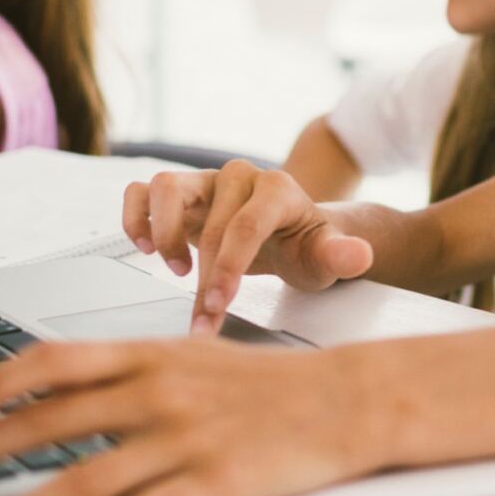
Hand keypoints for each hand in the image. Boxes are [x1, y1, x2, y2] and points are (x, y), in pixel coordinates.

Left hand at [0, 337, 385, 495]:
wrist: (344, 401)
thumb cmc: (267, 384)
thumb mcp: (191, 355)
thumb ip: (129, 370)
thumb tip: (63, 389)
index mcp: (148, 354)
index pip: (51, 362)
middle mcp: (156, 392)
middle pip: (47, 423)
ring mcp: (182, 439)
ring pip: (80, 480)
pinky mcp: (209, 485)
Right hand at [123, 161, 373, 332]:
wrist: (289, 236)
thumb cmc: (305, 247)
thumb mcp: (326, 256)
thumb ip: (341, 256)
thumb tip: (358, 255)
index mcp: (277, 189)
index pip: (246, 226)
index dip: (229, 267)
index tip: (218, 304)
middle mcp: (239, 177)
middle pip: (210, 224)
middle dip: (203, 277)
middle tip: (203, 318)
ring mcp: (206, 181)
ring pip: (166, 187)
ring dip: (164, 233)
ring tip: (174, 269)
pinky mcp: (180, 193)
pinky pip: (142, 192)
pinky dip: (136, 217)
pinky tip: (145, 247)